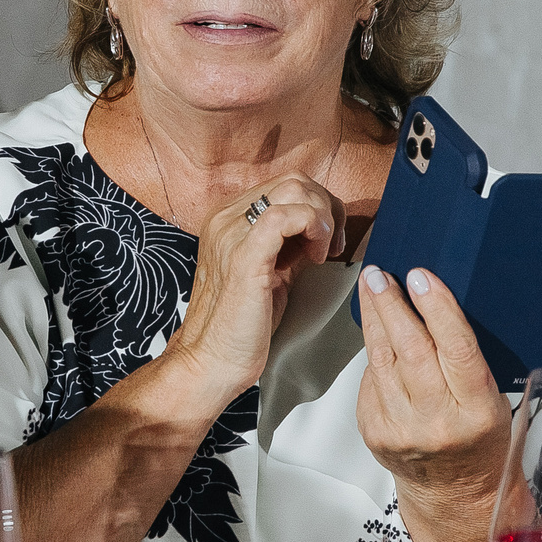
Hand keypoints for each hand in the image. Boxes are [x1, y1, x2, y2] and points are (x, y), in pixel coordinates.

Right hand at [156, 174, 346, 411]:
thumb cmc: (240, 326)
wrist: (211, 361)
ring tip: (320, 253)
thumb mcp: (268, 272)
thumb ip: (286, 245)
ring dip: (322, 217)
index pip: (285, 186)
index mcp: (227, 219)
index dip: (317, 208)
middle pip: (294, 180)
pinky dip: (312, 227)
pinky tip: (314, 256)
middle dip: (326, 208)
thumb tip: (319, 229)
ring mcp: (231, 233)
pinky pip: (285, 215)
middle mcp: (225, 218)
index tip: (327, 242)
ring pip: (294, 189)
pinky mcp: (243, 254)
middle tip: (330, 246)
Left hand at [356, 265, 508, 541]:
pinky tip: (377, 333)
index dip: (437, 307)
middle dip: (392, 305)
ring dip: (375, 320)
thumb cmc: (482, 441)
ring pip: (381, 361)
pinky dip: (373, 353)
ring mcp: (401, 430)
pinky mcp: (375, 433)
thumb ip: (466, 361)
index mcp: (477, 412)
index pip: (455, 348)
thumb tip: (433, 303)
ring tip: (373, 289)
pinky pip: (370, 381)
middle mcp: (437, 422)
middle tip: (381, 275)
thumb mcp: (493, 401)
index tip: (421, 276)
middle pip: (409, 349)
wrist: (459, 496)